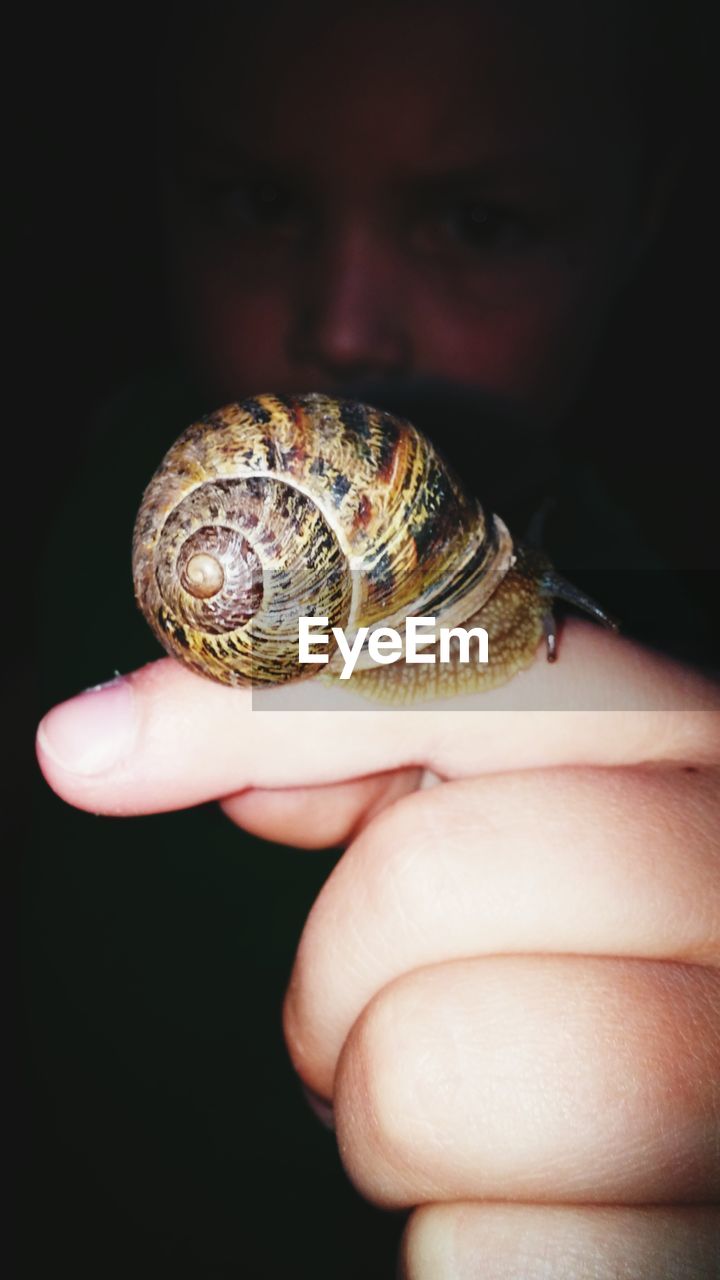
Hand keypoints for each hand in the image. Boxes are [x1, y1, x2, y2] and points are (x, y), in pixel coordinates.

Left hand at [37, 622, 719, 1276]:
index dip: (274, 709)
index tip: (101, 751)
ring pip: (423, 1078)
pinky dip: (459, 1239)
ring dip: (386, 1110)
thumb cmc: (592, 960)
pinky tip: (529, 1193)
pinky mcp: (683, 1247)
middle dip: (336, 962)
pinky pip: (474, 1254)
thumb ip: (346, 744)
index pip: (470, 675)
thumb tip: (113, 740)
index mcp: (696, 765)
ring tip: (463, 1099)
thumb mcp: (503, 811)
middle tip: (373, 1000)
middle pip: (418, 882)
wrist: (711, 1132)